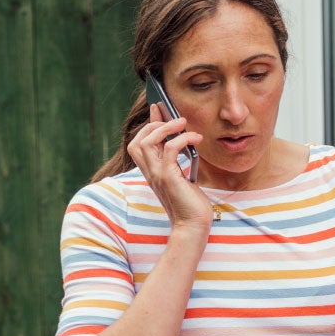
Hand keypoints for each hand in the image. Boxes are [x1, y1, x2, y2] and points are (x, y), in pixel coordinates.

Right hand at [127, 105, 210, 227]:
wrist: (193, 226)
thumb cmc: (191, 205)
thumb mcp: (182, 179)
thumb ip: (177, 163)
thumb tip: (182, 143)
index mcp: (152, 173)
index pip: (139, 143)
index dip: (148, 124)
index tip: (158, 109)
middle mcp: (150, 173)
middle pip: (138, 140)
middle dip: (154, 124)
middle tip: (175, 119)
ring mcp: (157, 175)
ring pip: (148, 141)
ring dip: (166, 127)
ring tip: (183, 123)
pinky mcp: (169, 178)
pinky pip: (171, 149)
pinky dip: (183, 139)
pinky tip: (196, 139)